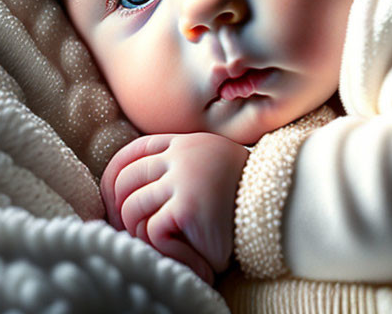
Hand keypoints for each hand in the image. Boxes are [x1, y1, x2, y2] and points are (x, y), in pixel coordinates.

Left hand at [100, 132, 248, 283]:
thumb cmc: (237, 194)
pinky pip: (152, 229)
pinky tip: (183, 249)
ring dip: (140, 231)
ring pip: (132, 207)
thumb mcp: (205, 166)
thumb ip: (175, 166)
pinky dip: (162, 246)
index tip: (113, 203)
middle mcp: (180, 156)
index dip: (113, 178)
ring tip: (163, 242)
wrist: (278, 204)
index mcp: (183, 143)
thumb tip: (123, 188)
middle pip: (125, 180)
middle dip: (120, 209)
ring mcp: (183, 179)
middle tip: (130, 231)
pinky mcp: (188, 207)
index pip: (131, 153)